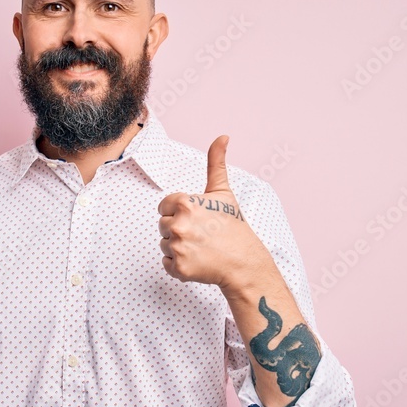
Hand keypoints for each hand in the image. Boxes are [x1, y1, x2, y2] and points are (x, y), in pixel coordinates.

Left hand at [157, 135, 267, 286]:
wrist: (244, 262)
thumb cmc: (233, 227)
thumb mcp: (223, 192)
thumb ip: (216, 163)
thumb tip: (222, 138)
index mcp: (185, 203)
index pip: (164, 206)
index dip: (179, 212)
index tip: (196, 218)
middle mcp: (179, 224)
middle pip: (163, 225)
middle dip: (179, 229)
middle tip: (201, 234)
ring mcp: (178, 247)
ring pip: (164, 244)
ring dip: (178, 247)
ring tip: (200, 248)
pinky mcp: (179, 268)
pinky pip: (166, 263)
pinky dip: (179, 264)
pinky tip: (197, 260)